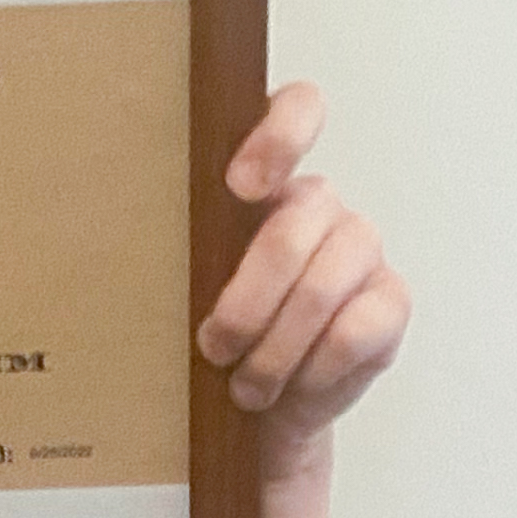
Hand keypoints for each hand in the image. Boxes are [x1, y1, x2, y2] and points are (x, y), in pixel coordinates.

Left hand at [193, 82, 411, 463]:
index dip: (279, 136)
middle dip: (246, 302)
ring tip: (245, 386)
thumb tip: (125, 230)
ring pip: (320, 288)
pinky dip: (313, 370)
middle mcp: (320, 205)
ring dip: (273, 349)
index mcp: (267, 179)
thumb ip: (184, 247)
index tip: (239, 187)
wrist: (257, 407)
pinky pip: (354, 332)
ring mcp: (362, 250)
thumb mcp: (185, 286)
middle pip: (293, 230)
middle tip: (213, 348)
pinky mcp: (390, 302)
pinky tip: (293, 387)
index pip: (298, 110)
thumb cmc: (215, 338)